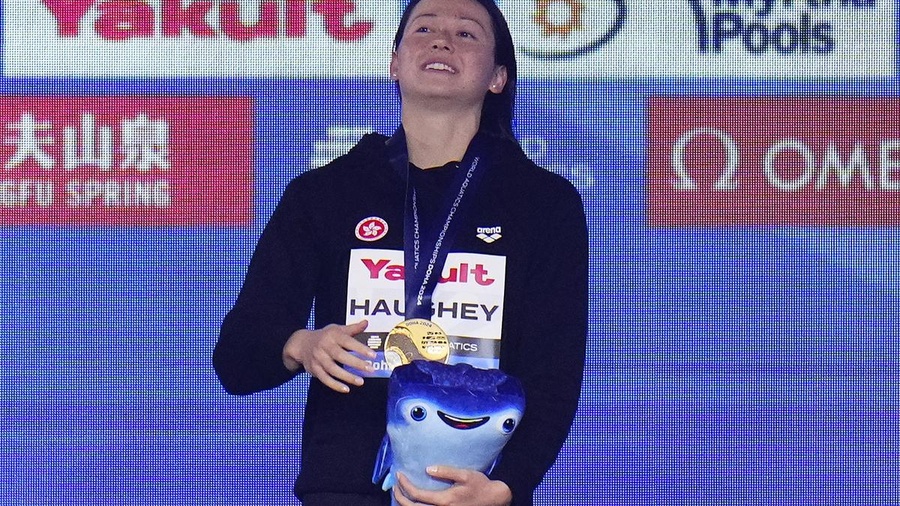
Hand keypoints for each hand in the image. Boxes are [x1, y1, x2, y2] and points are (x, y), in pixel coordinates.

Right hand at [282, 320, 376, 392]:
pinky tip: (346, 389)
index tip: (373, 355)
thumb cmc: (325, 336)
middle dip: (356, 363)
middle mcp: (324, 346)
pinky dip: (335, 385)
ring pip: (333, 369)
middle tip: (370, 369)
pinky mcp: (314, 369)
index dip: (360, 348)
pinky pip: (324, 379)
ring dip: (347, 376)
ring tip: (361, 381)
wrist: (301, 343)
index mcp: (332, 335)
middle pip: (340, 356)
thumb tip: (366, 322)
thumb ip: (352, 328)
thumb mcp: (337, 329)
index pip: (348, 342)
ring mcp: (318, 358)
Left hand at [393, 467, 511, 505]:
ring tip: (399, 493)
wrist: (493, 500)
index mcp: (445, 500)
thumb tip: (427, 468)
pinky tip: (412, 501)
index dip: (404, 485)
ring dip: (404, 504)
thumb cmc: (480, 485)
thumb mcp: (466, 475)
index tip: (399, 474)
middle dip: (399, 497)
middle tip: (394, 485)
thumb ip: (446, 471)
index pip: (417, 495)